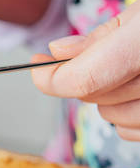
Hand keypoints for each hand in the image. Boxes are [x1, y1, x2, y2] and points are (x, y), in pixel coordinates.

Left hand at [32, 2, 139, 140]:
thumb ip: (102, 37)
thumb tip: (58, 52)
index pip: (83, 79)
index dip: (51, 78)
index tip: (38, 66)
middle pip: (95, 96)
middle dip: (84, 76)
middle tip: (96, 54)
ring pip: (113, 118)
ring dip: (108, 100)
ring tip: (125, 71)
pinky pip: (132, 131)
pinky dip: (126, 117)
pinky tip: (133, 94)